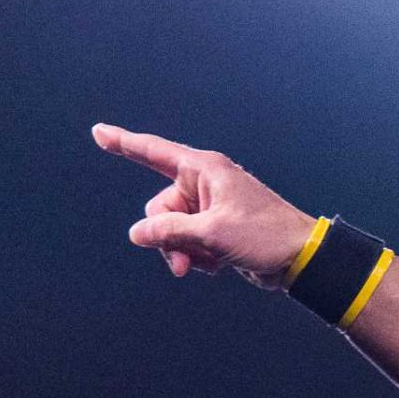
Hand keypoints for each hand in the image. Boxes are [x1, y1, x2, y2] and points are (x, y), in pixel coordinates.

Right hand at [91, 123, 316, 287]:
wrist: (301, 259)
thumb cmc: (265, 236)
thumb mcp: (212, 234)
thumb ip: (169, 232)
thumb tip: (137, 234)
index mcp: (205, 170)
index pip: (154, 152)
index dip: (124, 143)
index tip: (98, 132)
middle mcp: (204, 184)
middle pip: (159, 209)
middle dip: (166, 237)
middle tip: (185, 260)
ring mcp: (209, 208)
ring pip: (171, 230)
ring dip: (182, 251)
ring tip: (206, 264)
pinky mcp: (216, 229)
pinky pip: (188, 241)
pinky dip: (197, 255)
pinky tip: (219, 265)